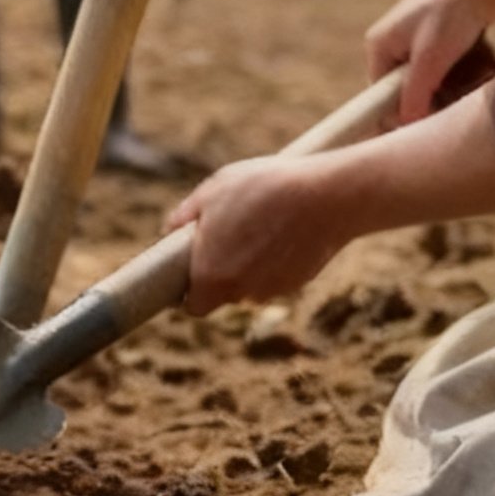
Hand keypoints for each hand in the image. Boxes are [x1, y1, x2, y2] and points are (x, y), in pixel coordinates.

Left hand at [166, 156, 357, 312]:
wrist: (325, 196)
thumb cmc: (262, 189)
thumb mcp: (212, 191)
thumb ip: (184, 217)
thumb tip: (169, 231)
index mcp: (211, 275)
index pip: (192, 306)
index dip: (189, 290)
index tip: (192, 267)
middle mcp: (240, 292)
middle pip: (222, 292)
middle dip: (221, 268)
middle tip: (228, 231)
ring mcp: (271, 290)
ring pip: (250, 284)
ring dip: (249, 263)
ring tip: (259, 222)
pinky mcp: (297, 283)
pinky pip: (275, 276)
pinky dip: (274, 261)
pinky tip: (282, 230)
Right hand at [365, 0, 494, 125]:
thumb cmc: (451, 11)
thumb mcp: (431, 57)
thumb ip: (415, 94)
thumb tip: (405, 126)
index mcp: (379, 46)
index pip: (383, 99)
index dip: (407, 114)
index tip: (432, 121)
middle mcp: (394, 45)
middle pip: (414, 93)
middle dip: (444, 94)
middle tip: (467, 84)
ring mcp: (419, 41)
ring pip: (439, 84)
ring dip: (463, 81)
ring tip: (481, 66)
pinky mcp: (443, 39)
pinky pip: (454, 70)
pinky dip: (471, 67)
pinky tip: (484, 54)